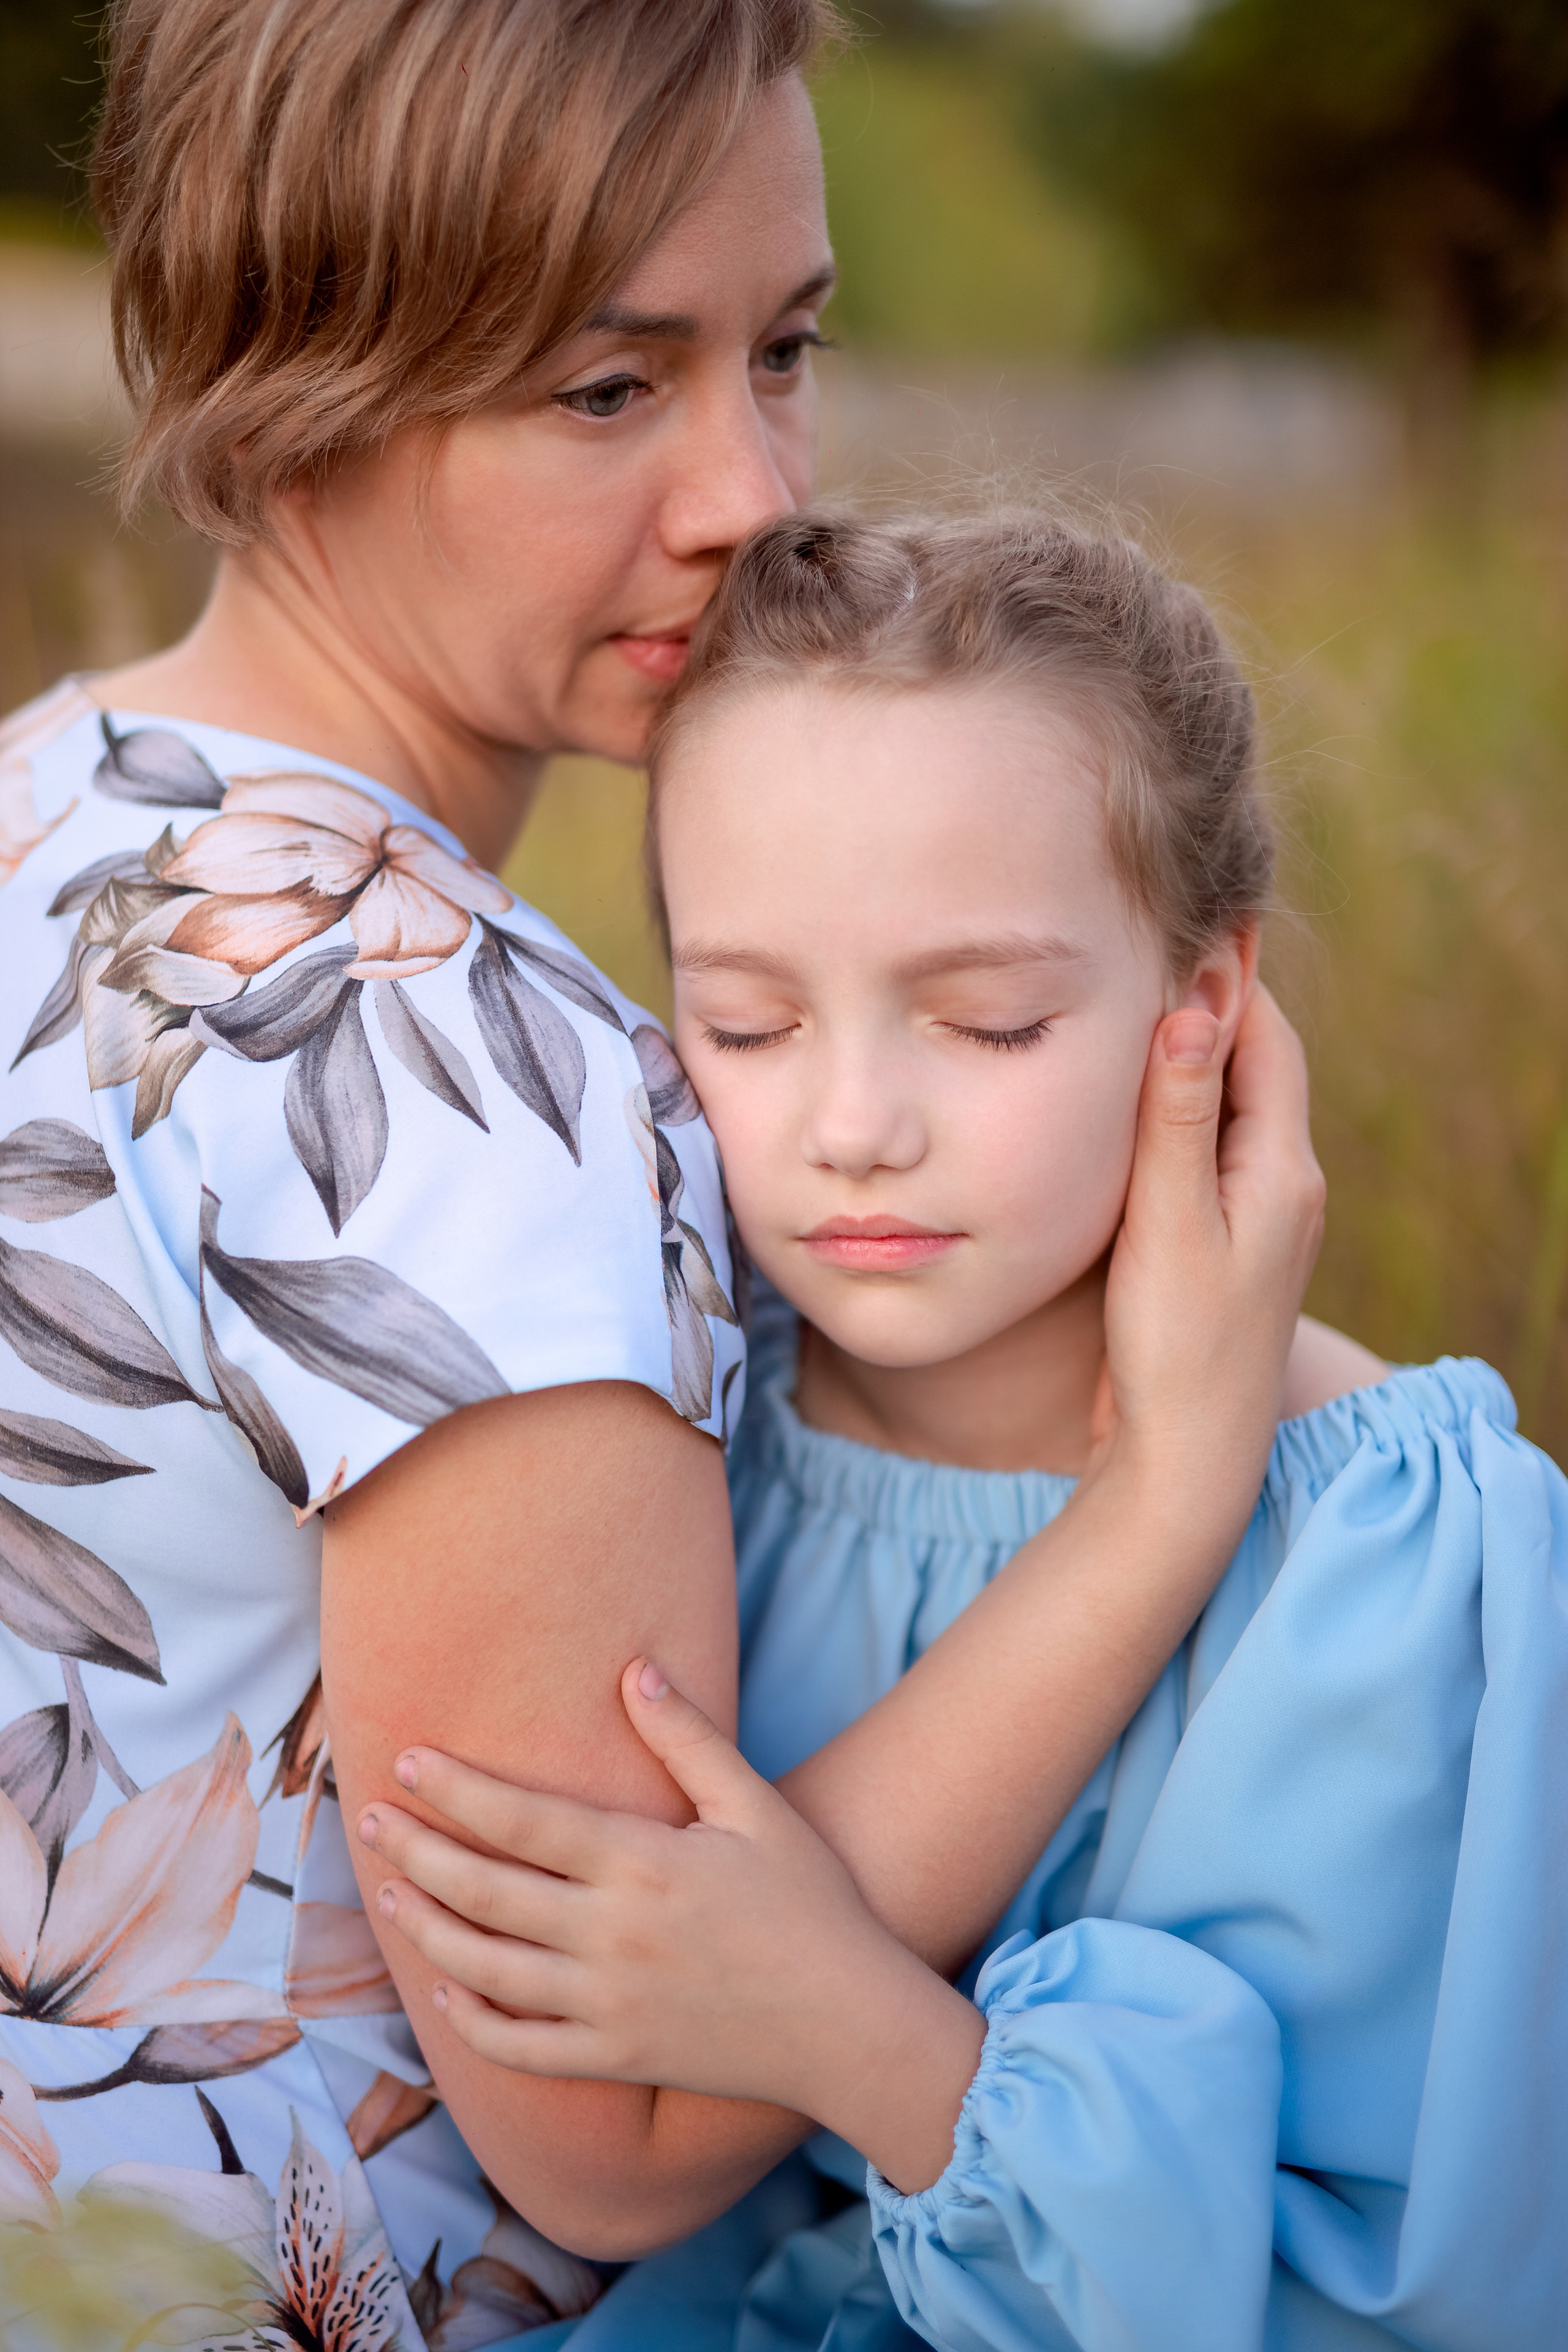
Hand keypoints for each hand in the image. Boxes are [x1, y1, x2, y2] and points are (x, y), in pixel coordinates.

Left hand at [359, 1661, 986, 2194]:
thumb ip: (689, 1739)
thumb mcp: (756, 1806)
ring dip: (425, 1928)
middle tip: (369, 1817)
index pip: (525, 1821)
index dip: (458, 1790)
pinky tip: (444, 1988)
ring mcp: (608, 2005)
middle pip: (486, 1891)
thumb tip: (634, 1670)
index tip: (409, 1759)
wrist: (849, 2026)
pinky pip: (520, 2047)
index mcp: (644, 1863)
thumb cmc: (811, 1904)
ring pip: (486, 1969)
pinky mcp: (615, 2059)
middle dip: (419, 1850)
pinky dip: (471, 2020)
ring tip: (386, 1893)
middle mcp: (613, 1935)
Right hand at [1093, 985, 1324, 1509]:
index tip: (1180, 926)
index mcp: (1282, 1170)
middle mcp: (1284, 1185)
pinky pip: (1205, 1153)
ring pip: (1225, 1110)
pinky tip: (1126, 1110)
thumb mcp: (1170, 1224)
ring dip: (1185, 1061)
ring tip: (1128, 1009)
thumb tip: (1192, 1011)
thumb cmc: (1179, 1347)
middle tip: (1144, 950)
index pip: (1266, 1039)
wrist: (1188, 1456)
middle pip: (1252, 1066)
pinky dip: (1172, 1115)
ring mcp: (1258, 1218)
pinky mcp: (1222, 1246)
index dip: (1226, 978)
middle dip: (1204, 1008)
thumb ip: (1176, 1119)